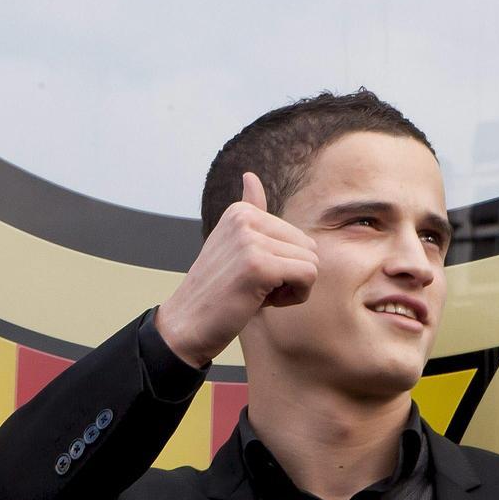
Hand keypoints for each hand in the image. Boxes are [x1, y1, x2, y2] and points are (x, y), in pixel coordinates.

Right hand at [156, 173, 318, 367]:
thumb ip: (249, 211)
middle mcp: (244, 219)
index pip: (297, 237)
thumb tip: (250, 175)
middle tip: (255, 288)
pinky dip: (295, 297)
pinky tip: (265, 302)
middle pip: (308, 248)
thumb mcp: (232, 244)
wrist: (187, 324)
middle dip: (291, 275)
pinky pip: (308, 277)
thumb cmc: (216, 291)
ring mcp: (250, 241)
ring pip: (311, 263)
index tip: (251, 276)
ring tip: (257, 294)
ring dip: (292, 288)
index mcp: (240, 211)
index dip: (282, 264)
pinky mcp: (259, 266)